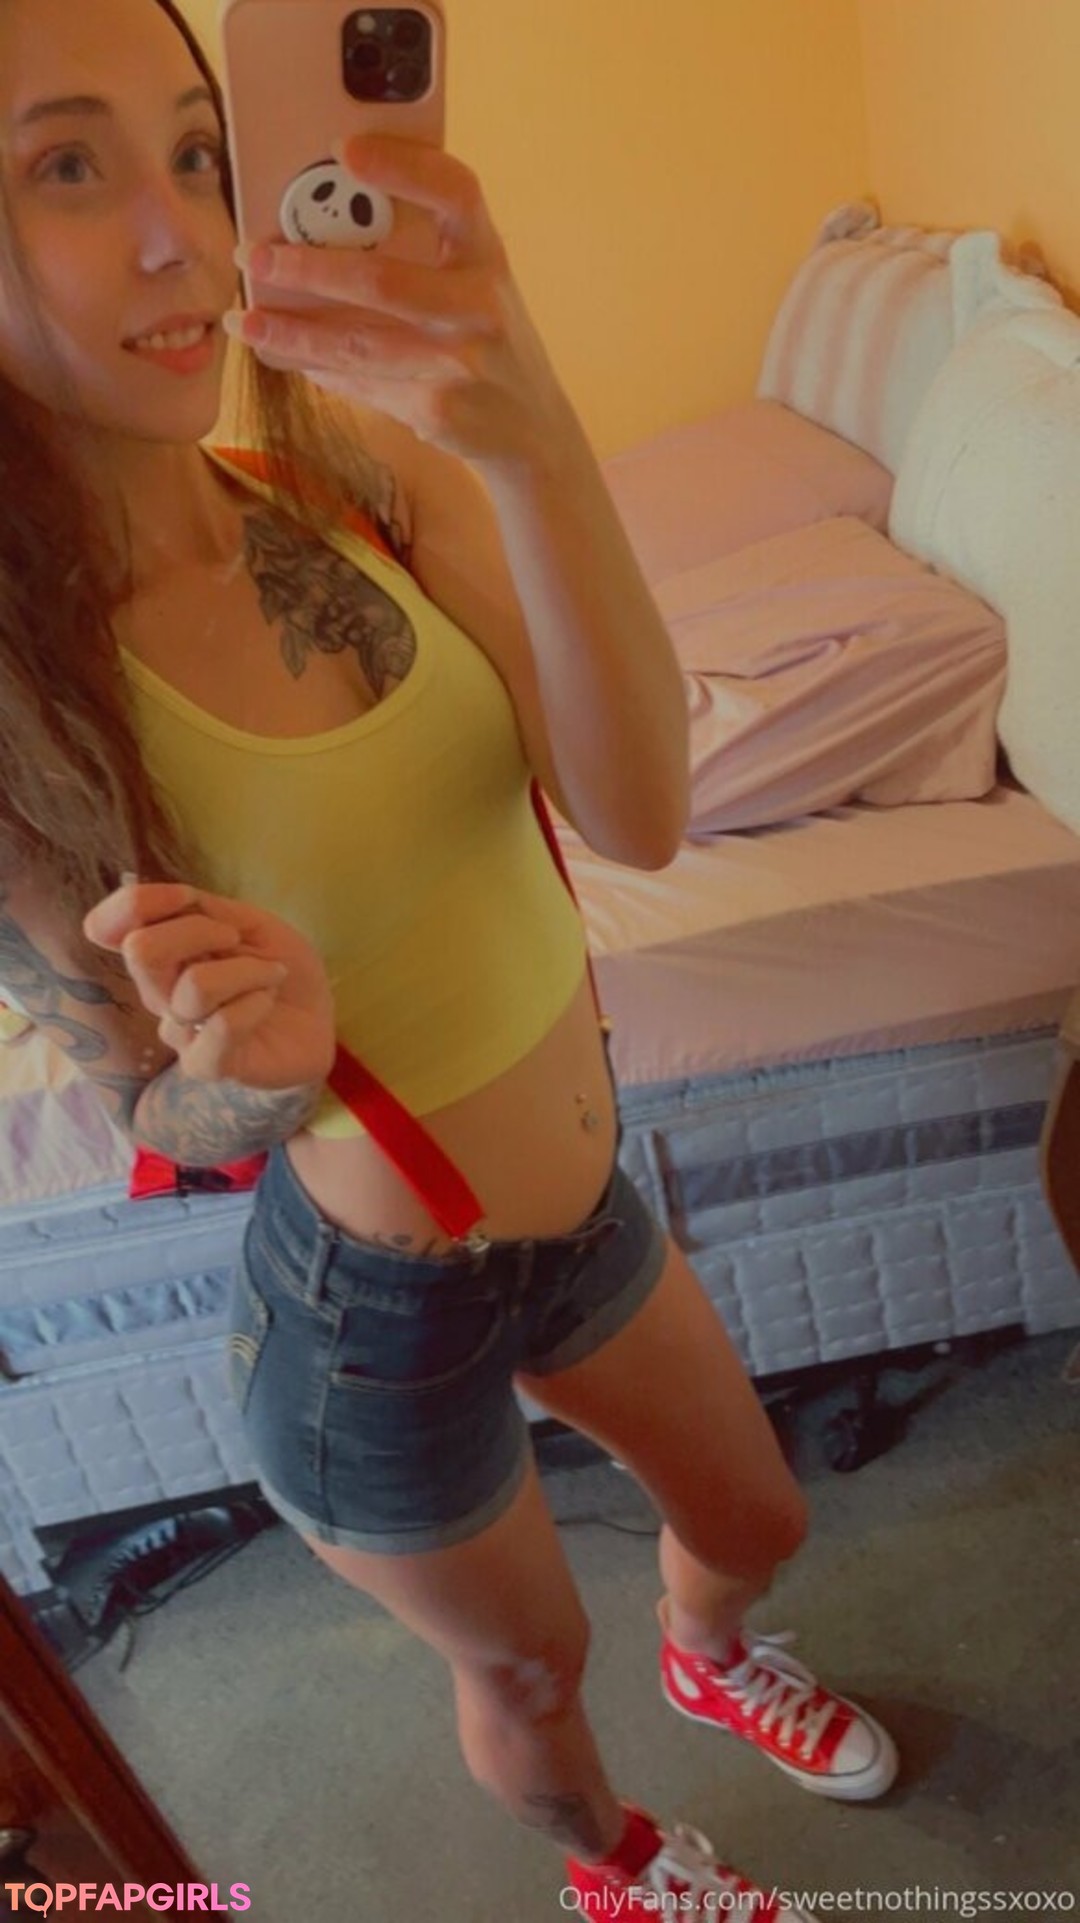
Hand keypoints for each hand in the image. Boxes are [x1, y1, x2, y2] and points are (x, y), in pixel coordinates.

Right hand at [83, 882, 337, 1091]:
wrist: (318, 1021)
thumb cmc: (278, 968)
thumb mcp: (250, 923)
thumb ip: (205, 909)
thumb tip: (168, 896)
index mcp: (160, 954)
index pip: (105, 926)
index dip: (137, 903)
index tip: (186, 898)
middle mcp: (158, 993)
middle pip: (142, 952)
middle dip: (199, 930)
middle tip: (237, 938)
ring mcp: (178, 1032)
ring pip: (195, 987)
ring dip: (248, 970)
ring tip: (272, 975)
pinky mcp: (204, 1064)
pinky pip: (221, 1026)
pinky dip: (255, 1004)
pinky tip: (267, 1003)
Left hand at [226, 136, 576, 470]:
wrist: (533, 429)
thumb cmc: (487, 340)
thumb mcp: (472, 286)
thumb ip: (423, 254)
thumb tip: (322, 224)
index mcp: (488, 256)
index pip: (456, 193)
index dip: (405, 166)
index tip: (345, 149)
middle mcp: (481, 306)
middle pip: (384, 280)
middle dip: (308, 267)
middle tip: (253, 254)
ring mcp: (463, 363)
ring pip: (360, 343)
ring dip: (293, 332)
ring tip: (244, 320)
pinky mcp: (440, 409)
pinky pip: (363, 382)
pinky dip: (316, 367)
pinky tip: (281, 353)